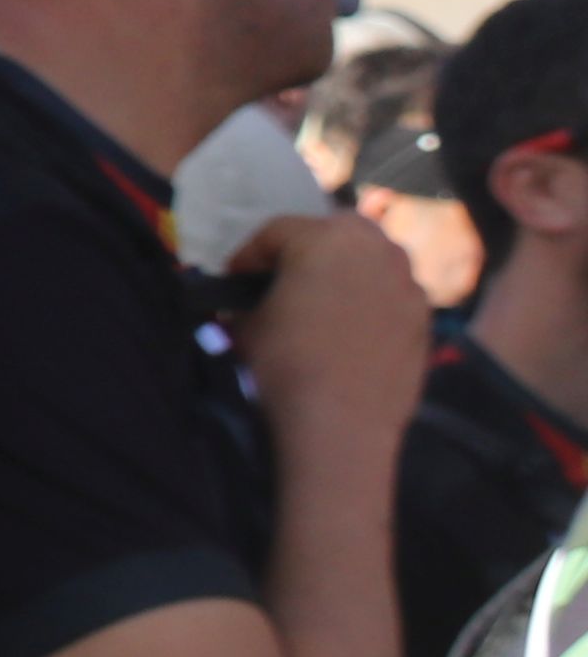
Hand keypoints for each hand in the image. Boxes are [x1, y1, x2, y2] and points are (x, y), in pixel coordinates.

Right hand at [224, 204, 431, 448]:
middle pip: (334, 230)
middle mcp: (376, 246)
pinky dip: (370, 299)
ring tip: (321, 304)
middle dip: (305, 249)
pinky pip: (391, 292)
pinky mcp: (424, 314)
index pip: (275, 231)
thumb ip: (247, 301)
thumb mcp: (245, 327)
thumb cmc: (284, 368)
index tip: (232, 281)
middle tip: (282, 281)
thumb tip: (247, 302)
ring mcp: (407, 279)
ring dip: (344, 271)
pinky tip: (351, 331)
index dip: (247, 255)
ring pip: (370, 258)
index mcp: (325, 238)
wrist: (341, 425)